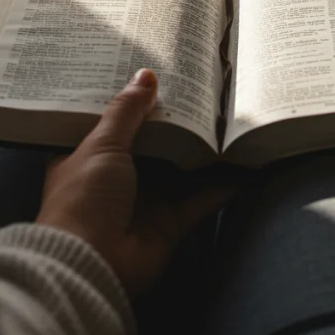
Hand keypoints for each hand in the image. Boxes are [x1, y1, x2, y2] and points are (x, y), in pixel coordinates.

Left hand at [36, 69, 236, 294]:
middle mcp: (119, 176)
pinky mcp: (173, 221)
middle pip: (154, 141)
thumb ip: (126, 111)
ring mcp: (148, 199)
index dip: (133, 99)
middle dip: (177, 119)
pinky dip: (227, 183)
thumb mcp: (101, 144)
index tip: (157, 70)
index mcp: (89, 155)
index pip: (113, 121)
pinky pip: (204, 197)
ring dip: (206, 148)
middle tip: (205, 86)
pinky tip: (250, 162)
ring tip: (233, 116)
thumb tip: (146, 74)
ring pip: (183, 167)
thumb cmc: (84, 199)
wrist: (90, 265)